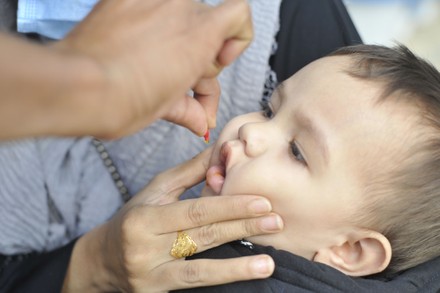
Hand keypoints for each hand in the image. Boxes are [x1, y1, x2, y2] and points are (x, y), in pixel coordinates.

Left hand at [55, 0, 252, 137]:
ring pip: (178, 12)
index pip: (239, 15)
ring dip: (176, 37)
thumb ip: (192, 108)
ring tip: (157, 66)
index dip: (236, 41)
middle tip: (185, 81)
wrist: (81, 87)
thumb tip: (201, 120)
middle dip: (202, 53)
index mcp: (200, 32)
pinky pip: (149, 5)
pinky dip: (150, 23)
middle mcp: (179, 6)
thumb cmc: (124, 98)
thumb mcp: (168, 106)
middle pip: (206, 23)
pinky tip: (137, 47)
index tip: (218, 62)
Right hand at [63, 148, 282, 291]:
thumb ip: (189, 174)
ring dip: (237, 267)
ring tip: (269, 264)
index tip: (261, 201)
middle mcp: (144, 248)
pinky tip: (244, 278)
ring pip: (198, 271)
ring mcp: (149, 276)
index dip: (229, 206)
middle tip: (276, 221)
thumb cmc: (132, 220)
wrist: (100, 263)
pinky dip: (219, 281)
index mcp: (144, 218)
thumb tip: (221, 151)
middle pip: (201, 237)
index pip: (194, 211)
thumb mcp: (155, 192)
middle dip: (242, 228)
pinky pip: (191, 288)